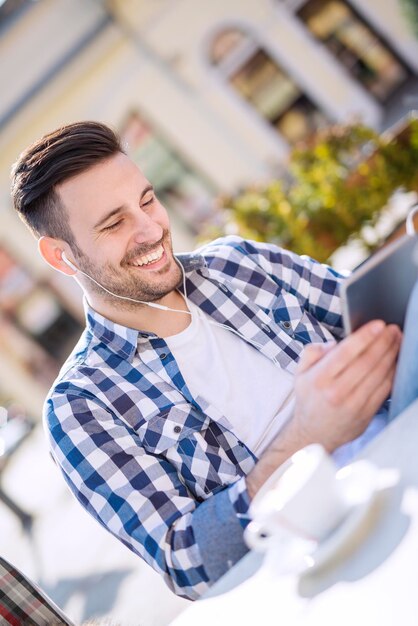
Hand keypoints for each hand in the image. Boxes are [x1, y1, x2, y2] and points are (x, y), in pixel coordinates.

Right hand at [292, 320, 401, 451]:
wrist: (313, 434)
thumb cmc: (309, 400)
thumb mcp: (300, 374)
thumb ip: (312, 353)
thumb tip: (332, 344)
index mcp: (319, 379)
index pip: (346, 352)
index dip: (365, 336)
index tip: (378, 325)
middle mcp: (336, 392)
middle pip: (367, 361)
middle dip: (384, 342)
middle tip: (393, 329)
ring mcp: (353, 404)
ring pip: (379, 374)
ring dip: (392, 354)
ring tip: (397, 340)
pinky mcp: (366, 413)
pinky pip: (384, 389)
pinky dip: (393, 372)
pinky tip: (395, 361)